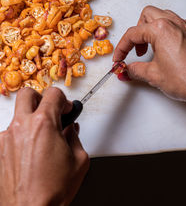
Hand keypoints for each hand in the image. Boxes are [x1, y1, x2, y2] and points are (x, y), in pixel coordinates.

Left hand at [0, 87, 88, 205]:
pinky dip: (21, 136)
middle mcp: (22, 127)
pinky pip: (10, 133)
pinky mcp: (0, 150)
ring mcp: (7, 138)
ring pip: (17, 114)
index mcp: (44, 124)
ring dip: (30, 119)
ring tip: (40, 136)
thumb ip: (75, 137)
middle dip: (40, 98)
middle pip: (27, 94)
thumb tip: (71, 131)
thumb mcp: (79, 160)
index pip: (53, 94)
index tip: (65, 109)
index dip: (63, 99)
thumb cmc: (52, 190)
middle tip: (49, 110)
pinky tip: (29, 151)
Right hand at [113, 6, 185, 107]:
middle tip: (134, 49)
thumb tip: (128, 70)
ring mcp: (185, 27)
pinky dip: (166, 30)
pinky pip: (176, 22)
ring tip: (148, 46)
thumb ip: (135, 70)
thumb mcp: (153, 75)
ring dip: (150, 28)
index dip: (122, 47)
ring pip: (161, 15)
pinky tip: (164, 44)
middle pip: (146, 16)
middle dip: (137, 32)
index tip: (119, 58)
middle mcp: (174, 23)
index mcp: (161, 29)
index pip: (133, 34)